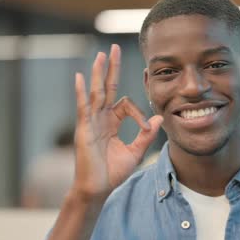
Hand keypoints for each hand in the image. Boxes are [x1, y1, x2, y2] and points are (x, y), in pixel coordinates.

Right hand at [72, 44, 162, 200]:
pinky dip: (81, 93)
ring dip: (99, 74)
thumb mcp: (135, 153)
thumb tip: (159, 119)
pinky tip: (81, 77)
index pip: (125, 105)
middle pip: (106, 88)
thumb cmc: (112, 174)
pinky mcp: (83, 130)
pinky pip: (83, 108)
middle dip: (112, 69)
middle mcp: (99, 119)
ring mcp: (90, 123)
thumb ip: (146, 136)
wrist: (97, 190)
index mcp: (111, 124)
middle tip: (115, 48)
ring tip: (102, 55)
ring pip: (95, 93)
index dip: (139, 113)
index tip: (148, 126)